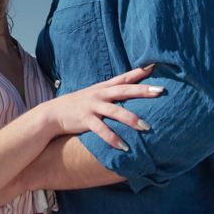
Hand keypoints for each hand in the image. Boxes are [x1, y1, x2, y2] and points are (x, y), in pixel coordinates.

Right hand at [42, 64, 162, 150]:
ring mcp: (92, 107)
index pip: (124, 77)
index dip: (139, 72)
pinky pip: (102, 130)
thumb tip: (132, 92)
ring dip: (131, 119)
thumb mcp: (95, 94)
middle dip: (143, 91)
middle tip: (160, 91)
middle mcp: (100, 94)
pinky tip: (124, 147)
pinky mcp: (85, 120)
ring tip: (147, 127)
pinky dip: (113, 138)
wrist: (53, 114)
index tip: (155, 66)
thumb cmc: (78, 105)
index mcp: (103, 87)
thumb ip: (111, 92)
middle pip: (124, 90)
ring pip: (115, 111)